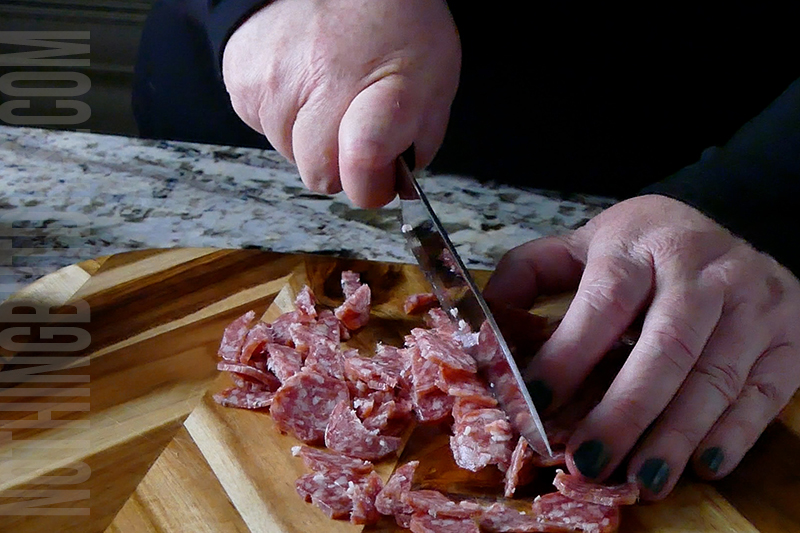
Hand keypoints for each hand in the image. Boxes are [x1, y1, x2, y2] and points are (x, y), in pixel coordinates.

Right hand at [222, 0, 460, 207]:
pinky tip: (301, 81)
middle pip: (318, 173)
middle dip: (338, 162)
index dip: (372, 186)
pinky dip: (282, 113)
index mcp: (376, 88)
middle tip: (353, 124)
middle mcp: (318, 85)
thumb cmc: (391, 21)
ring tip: (326, 90)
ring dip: (307, 134)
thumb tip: (393, 186)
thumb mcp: (433, 78)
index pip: (362, 166)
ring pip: (286, 151)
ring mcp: (272, 82)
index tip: (380, 179)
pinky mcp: (240, 76)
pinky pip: (260, 124)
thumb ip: (419, 140)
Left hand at [484, 194, 799, 499]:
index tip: (535, 401)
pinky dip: (735, 434)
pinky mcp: (788, 336)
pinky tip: (702, 464)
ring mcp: (754, 301)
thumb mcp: (583, 243)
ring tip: (641, 479)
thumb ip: (531, 273)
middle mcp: (703, 268)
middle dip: (624, 411)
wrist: (727, 225)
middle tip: (586, 460)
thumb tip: (486, 326)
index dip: (569, 354)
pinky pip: (764, 392)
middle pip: (665, 347)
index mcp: (641, 242)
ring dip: (675, 436)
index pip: (603, 301)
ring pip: (716, 377)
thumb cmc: (642, 247)